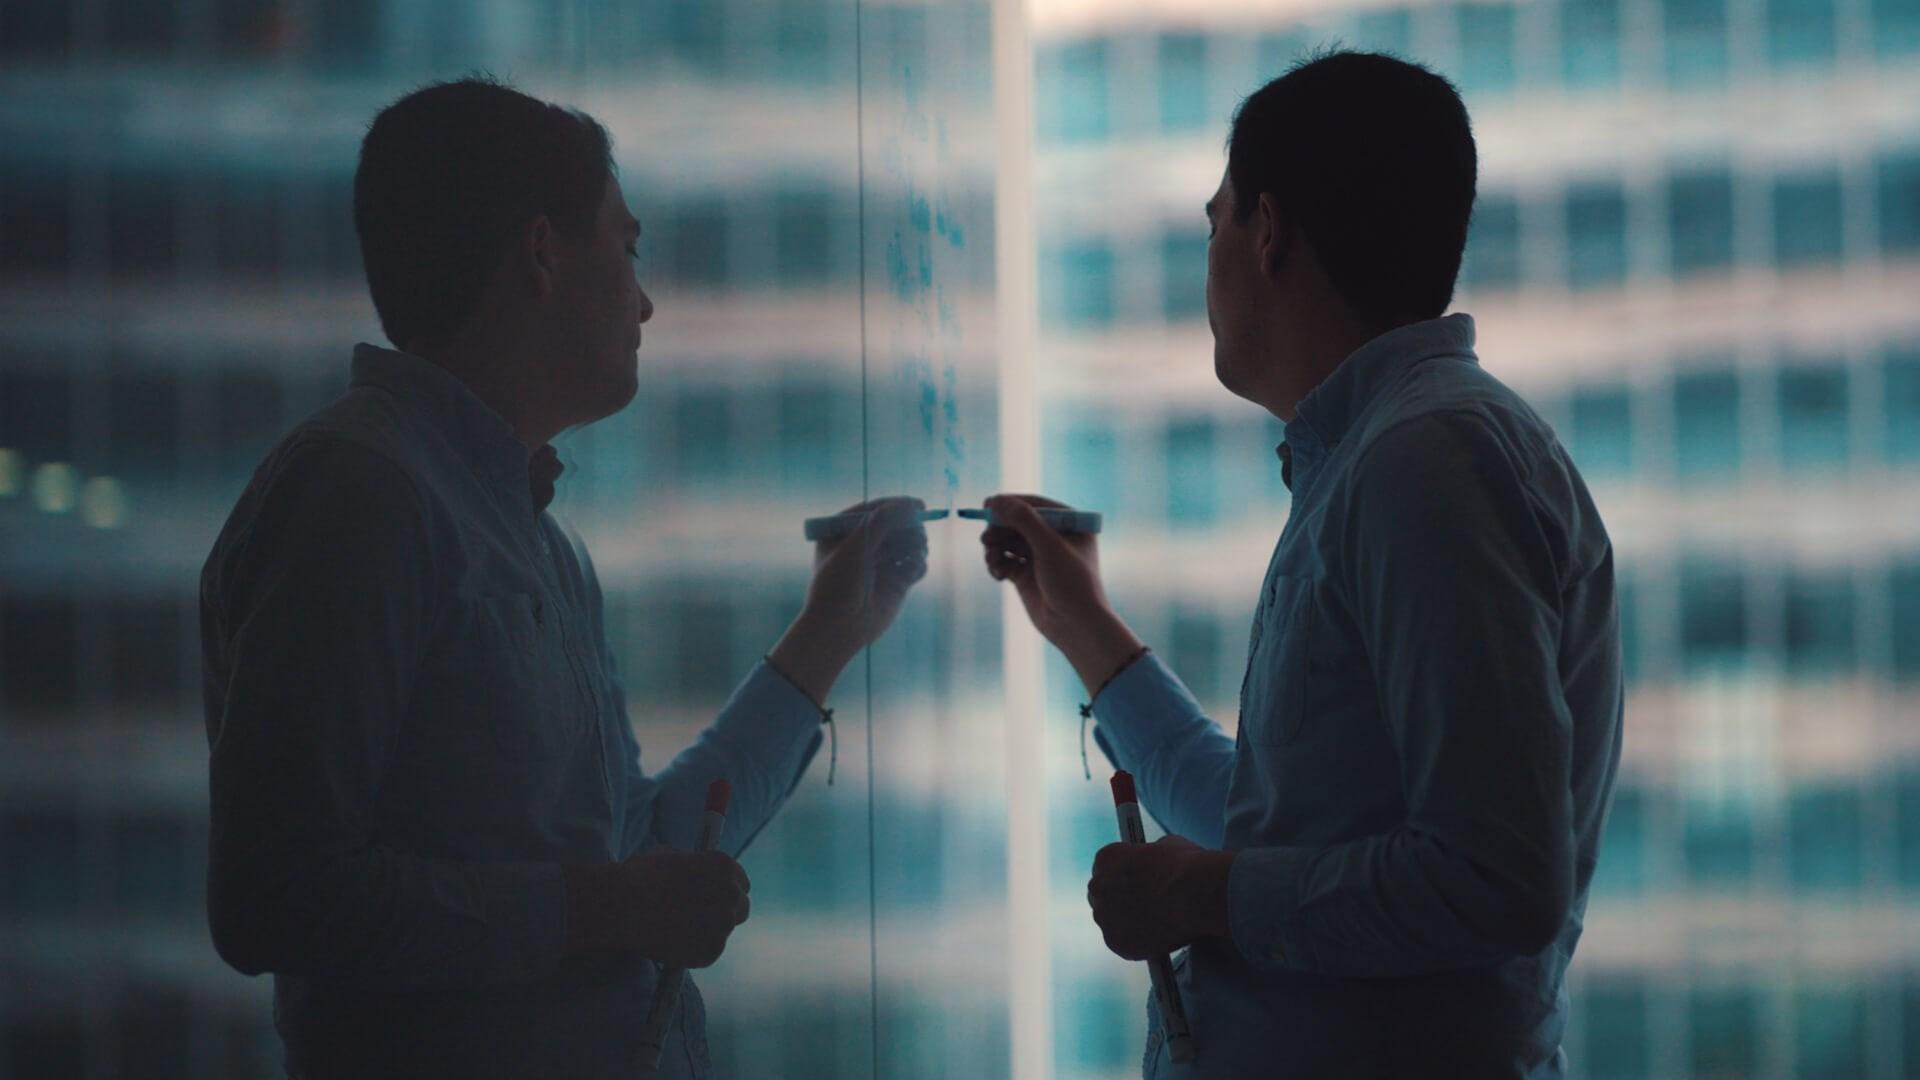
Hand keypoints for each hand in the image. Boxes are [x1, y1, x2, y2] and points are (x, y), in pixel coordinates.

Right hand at [562, 849, 750, 967]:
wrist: (621, 905)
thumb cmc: (639, 877)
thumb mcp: (672, 858)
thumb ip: (694, 870)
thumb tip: (698, 880)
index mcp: (724, 866)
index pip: (740, 882)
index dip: (726, 890)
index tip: (715, 898)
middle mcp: (731, 894)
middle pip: (741, 908)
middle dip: (724, 913)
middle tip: (701, 920)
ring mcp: (724, 924)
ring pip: (721, 933)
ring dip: (705, 934)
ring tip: (674, 933)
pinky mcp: (711, 951)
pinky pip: (707, 953)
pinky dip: (693, 953)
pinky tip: (670, 946)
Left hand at [770, 496, 930, 703]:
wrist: (839, 628)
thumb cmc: (838, 584)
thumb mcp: (855, 546)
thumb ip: (882, 521)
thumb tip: (911, 505)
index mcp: (844, 532)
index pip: (874, 509)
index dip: (897, 505)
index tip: (919, 505)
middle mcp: (864, 545)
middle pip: (897, 524)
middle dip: (910, 527)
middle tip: (916, 535)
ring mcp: (881, 563)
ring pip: (910, 543)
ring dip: (917, 544)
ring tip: (915, 553)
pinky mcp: (896, 582)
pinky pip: (915, 565)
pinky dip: (918, 564)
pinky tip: (914, 570)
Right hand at [979, 493, 1144, 691]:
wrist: (1075, 626)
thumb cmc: (1071, 582)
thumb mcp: (1048, 545)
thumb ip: (1023, 520)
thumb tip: (996, 501)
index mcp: (1071, 525)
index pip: (1037, 505)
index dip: (1012, 503)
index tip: (988, 504)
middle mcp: (1055, 539)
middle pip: (1018, 523)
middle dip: (1000, 528)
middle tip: (987, 538)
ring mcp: (1040, 558)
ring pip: (1008, 541)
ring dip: (996, 547)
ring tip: (991, 558)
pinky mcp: (1027, 576)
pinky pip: (1005, 561)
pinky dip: (997, 564)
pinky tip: (996, 573)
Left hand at [1087, 835, 1235, 960]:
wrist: (1193, 895)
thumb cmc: (1184, 867)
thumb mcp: (1165, 847)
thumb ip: (1150, 858)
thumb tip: (1156, 864)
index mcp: (1105, 858)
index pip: (1107, 869)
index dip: (1124, 878)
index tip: (1137, 884)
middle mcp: (1097, 888)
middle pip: (1104, 897)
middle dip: (1121, 902)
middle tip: (1145, 907)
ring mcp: (1104, 918)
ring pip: (1113, 924)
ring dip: (1129, 925)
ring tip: (1157, 926)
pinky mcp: (1117, 944)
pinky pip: (1125, 946)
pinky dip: (1140, 945)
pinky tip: (1159, 940)